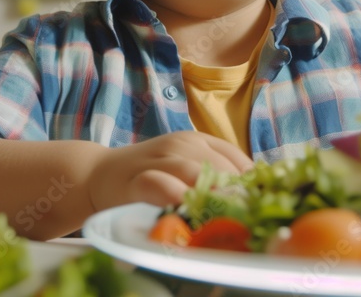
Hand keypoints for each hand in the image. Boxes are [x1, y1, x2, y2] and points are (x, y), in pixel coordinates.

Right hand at [89, 131, 252, 211]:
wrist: (98, 175)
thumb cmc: (149, 176)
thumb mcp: (185, 168)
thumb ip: (213, 177)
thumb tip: (252, 198)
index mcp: (199, 141)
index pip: (238, 159)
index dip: (254, 183)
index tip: (262, 205)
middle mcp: (183, 144)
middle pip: (222, 167)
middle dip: (238, 194)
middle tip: (248, 220)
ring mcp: (160, 158)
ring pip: (195, 172)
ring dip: (214, 195)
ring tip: (227, 217)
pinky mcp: (138, 178)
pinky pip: (160, 185)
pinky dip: (175, 195)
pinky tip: (186, 207)